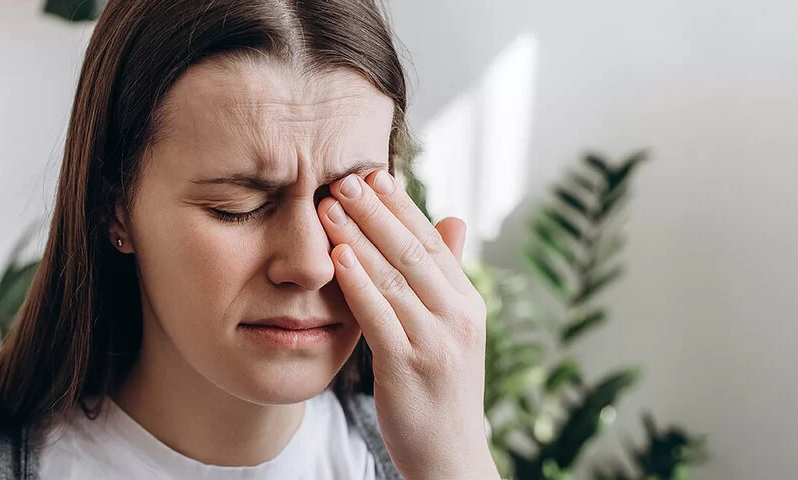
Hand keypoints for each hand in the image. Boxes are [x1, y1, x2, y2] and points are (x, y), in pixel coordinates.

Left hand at [319, 170, 497, 479]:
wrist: (450, 456)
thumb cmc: (442, 390)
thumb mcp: (452, 329)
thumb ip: (446, 276)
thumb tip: (452, 219)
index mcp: (467, 301)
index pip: (432, 241)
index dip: (401, 206)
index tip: (374, 173)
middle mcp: (458, 315)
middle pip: (413, 250)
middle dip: (376, 210)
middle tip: (344, 177)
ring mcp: (436, 340)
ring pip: (395, 276)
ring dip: (359, 235)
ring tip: (330, 205)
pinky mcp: (410, 365)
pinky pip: (380, 315)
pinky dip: (358, 282)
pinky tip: (337, 256)